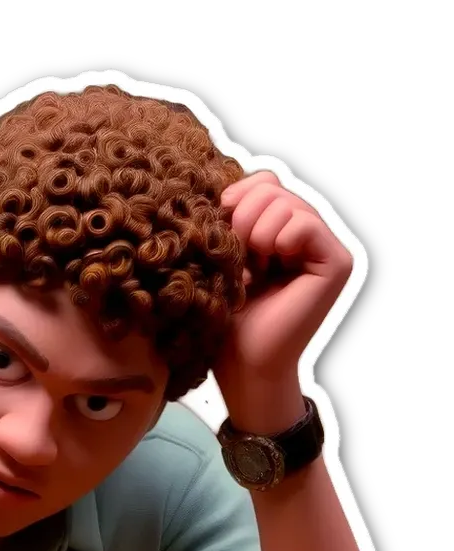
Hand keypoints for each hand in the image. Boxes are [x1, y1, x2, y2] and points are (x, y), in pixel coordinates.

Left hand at [215, 170, 353, 429]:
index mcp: (280, 227)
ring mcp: (325, 245)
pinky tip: (269, 271)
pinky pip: (303, 224)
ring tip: (252, 271)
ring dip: (254, 236)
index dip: (234, 201)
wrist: (241, 365)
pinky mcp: (336, 262)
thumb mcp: (219, 258)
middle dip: (241, 219)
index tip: (221, 241)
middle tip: (237, 263)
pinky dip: (276, 243)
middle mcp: (308, 231)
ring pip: (285, 203)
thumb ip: (230, 216)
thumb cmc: (224, 320)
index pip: (261, 181)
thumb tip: (220, 182)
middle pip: (272, 186)